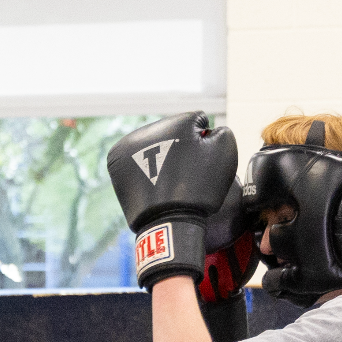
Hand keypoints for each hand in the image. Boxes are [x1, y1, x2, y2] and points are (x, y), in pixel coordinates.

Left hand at [107, 113, 239, 286]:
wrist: (169, 221)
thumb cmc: (201, 188)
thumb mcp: (225, 153)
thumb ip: (221, 131)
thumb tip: (206, 129)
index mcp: (178, 121)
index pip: (197, 123)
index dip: (203, 142)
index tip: (201, 161)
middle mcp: (151, 127)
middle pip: (171, 132)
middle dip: (179, 146)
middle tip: (184, 172)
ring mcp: (129, 143)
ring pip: (152, 143)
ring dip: (159, 154)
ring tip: (166, 178)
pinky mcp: (116, 160)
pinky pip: (133, 156)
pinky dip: (141, 165)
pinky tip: (151, 178)